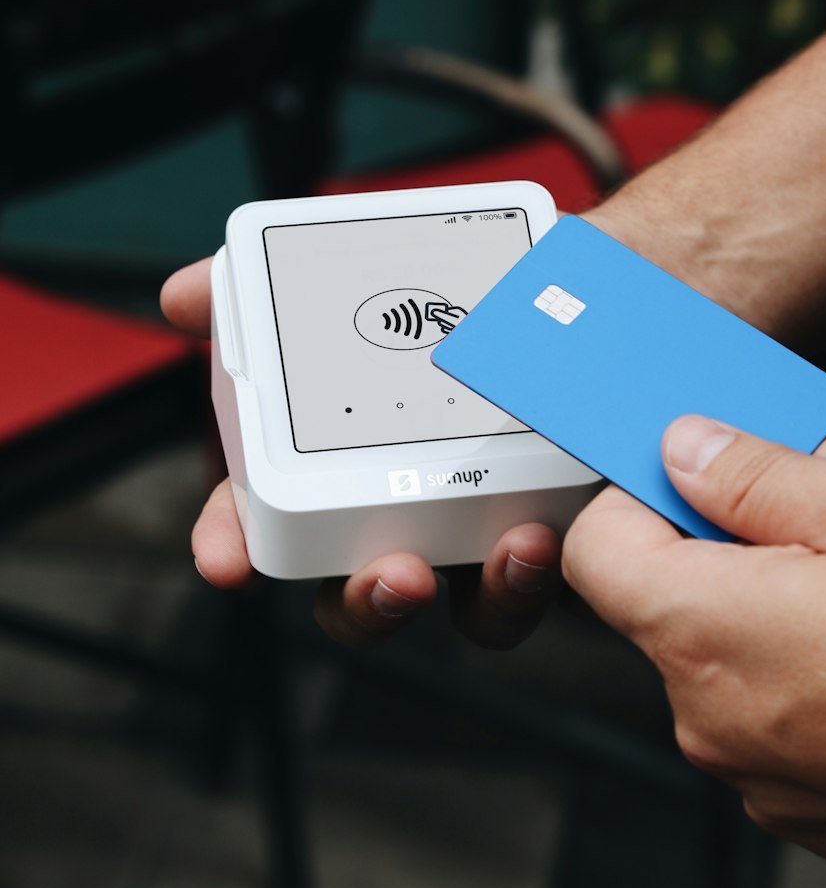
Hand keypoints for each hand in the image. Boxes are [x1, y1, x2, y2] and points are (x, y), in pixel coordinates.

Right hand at [161, 258, 561, 649]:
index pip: (265, 520)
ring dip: (486, 597)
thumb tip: (182, 295)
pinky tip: (549, 525)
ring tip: (514, 547)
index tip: (226, 560)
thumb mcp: (368, 275)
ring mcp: (489, 530)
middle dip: (366, 604)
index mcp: (341, 464)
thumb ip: (272, 286)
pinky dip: (542, 572)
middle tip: (395, 574)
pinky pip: (547, 581)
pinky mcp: (567, 528)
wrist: (580, 279)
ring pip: (472, 611)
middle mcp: (411, 513)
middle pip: (364, 596)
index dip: (233, 543)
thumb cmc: (457, 292)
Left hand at [562, 415, 825, 887]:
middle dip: (756, 526)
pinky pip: (791, 716)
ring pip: (746, 652)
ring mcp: (764, 780)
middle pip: (684, 596)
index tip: (705, 468)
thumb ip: (750, 474)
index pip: (599, 550)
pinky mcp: (822, 815)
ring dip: (800, 588)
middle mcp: (710, 721)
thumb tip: (685, 451)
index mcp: (698, 635)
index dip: (644, 494)